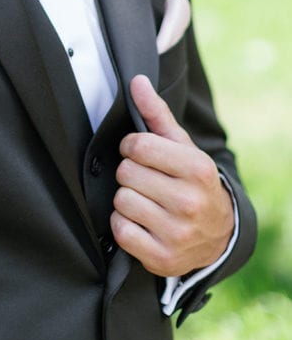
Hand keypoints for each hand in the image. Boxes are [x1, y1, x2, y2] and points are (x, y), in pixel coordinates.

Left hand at [110, 75, 234, 276]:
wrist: (217, 235)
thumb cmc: (193, 182)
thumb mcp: (182, 147)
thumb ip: (156, 114)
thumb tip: (136, 82)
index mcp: (197, 169)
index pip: (138, 145)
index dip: (131, 146)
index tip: (139, 153)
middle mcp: (190, 202)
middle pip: (126, 173)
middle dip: (130, 172)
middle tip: (146, 179)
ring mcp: (177, 233)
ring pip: (121, 200)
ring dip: (126, 199)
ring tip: (145, 200)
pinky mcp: (162, 257)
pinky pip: (120, 230)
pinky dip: (124, 224)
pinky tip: (140, 222)